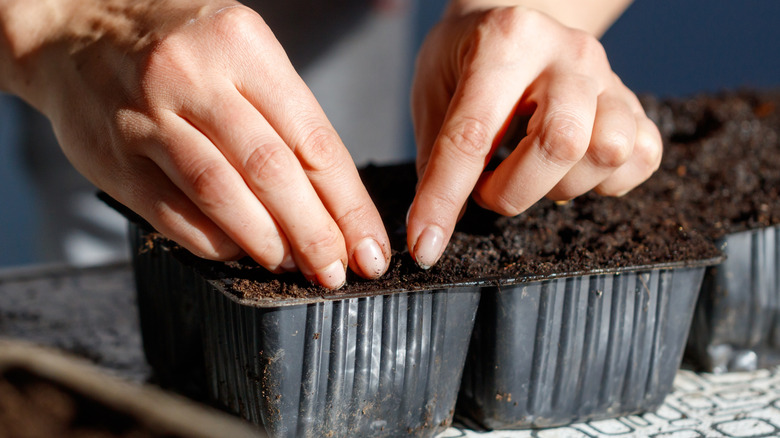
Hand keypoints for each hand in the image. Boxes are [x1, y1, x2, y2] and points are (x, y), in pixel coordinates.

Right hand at [2, 0, 389, 287]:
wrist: (73, 27)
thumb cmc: (178, 44)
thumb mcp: (242, 50)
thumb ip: (285, 113)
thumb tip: (331, 198)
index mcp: (244, 46)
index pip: (314, 140)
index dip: (348, 203)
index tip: (369, 243)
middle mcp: (195, 77)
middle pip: (273, 172)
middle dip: (316, 233)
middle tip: (338, 271)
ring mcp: (150, 119)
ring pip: (222, 194)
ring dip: (268, 242)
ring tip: (297, 267)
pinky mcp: (116, 158)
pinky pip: (174, 213)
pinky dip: (216, 241)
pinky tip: (241, 253)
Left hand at [407, 5, 661, 267]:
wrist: (517, 16)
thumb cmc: (468, 58)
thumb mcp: (434, 91)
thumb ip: (435, 157)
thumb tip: (434, 229)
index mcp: (505, 41)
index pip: (473, 135)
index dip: (445, 199)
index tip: (426, 247)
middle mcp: (566, 54)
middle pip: (562, 142)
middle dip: (515, 191)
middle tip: (487, 189)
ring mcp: (607, 76)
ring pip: (608, 151)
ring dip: (561, 185)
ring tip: (531, 173)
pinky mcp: (633, 101)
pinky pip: (642, 157)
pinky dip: (608, 181)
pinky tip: (570, 170)